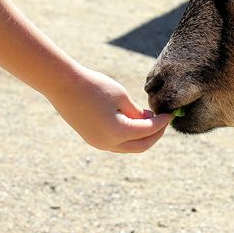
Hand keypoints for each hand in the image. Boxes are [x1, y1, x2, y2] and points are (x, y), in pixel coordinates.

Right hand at [46, 65, 171, 152]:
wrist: (62, 85)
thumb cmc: (94, 86)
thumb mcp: (121, 97)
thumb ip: (137, 112)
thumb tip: (149, 120)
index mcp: (118, 132)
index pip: (149, 131)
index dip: (162, 122)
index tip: (170, 114)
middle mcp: (108, 143)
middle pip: (141, 146)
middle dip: (156, 134)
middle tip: (163, 120)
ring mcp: (99, 144)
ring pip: (129, 147)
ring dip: (142, 137)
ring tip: (149, 119)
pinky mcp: (92, 139)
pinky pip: (117, 143)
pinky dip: (129, 136)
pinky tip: (133, 121)